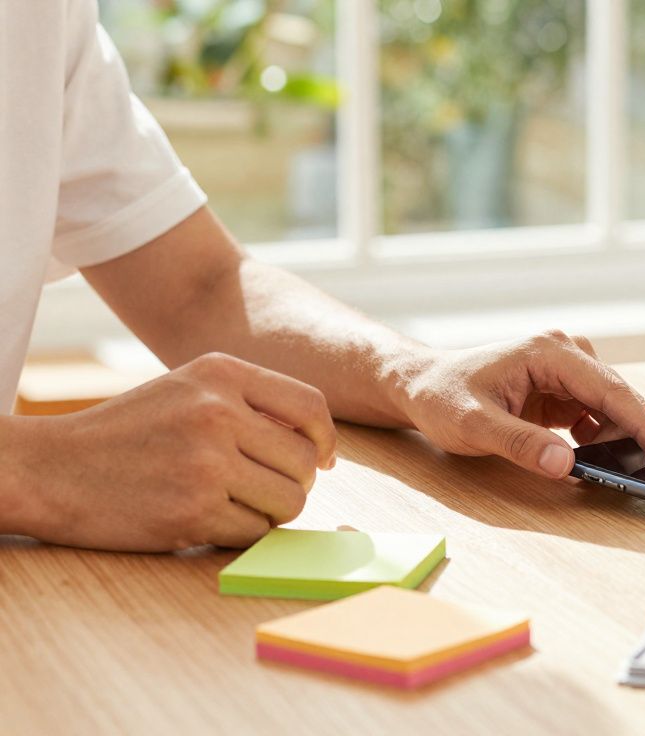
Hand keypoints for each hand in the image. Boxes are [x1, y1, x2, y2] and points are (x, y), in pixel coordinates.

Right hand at [12, 353, 335, 551]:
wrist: (50, 470)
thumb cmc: (128, 433)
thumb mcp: (187, 390)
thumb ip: (251, 404)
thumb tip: (323, 446)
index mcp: (220, 373)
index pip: (311, 405)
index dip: (326, 439)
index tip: (323, 459)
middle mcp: (217, 412)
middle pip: (305, 461)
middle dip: (294, 482)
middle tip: (263, 488)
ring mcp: (206, 463)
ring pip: (289, 501)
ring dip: (271, 511)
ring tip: (235, 502)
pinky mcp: (193, 511)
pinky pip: (255, 532)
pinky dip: (242, 533)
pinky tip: (210, 518)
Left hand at [399, 330, 644, 477]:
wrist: (421, 384)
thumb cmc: (442, 397)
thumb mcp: (473, 426)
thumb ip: (520, 444)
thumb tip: (566, 465)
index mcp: (550, 352)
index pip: (611, 391)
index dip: (644, 426)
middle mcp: (565, 353)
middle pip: (620, 398)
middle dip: (634, 436)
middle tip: (639, 475)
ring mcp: (567, 369)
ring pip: (614, 407)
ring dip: (615, 438)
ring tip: (598, 466)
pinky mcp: (564, 387)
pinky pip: (599, 414)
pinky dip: (600, 438)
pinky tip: (584, 455)